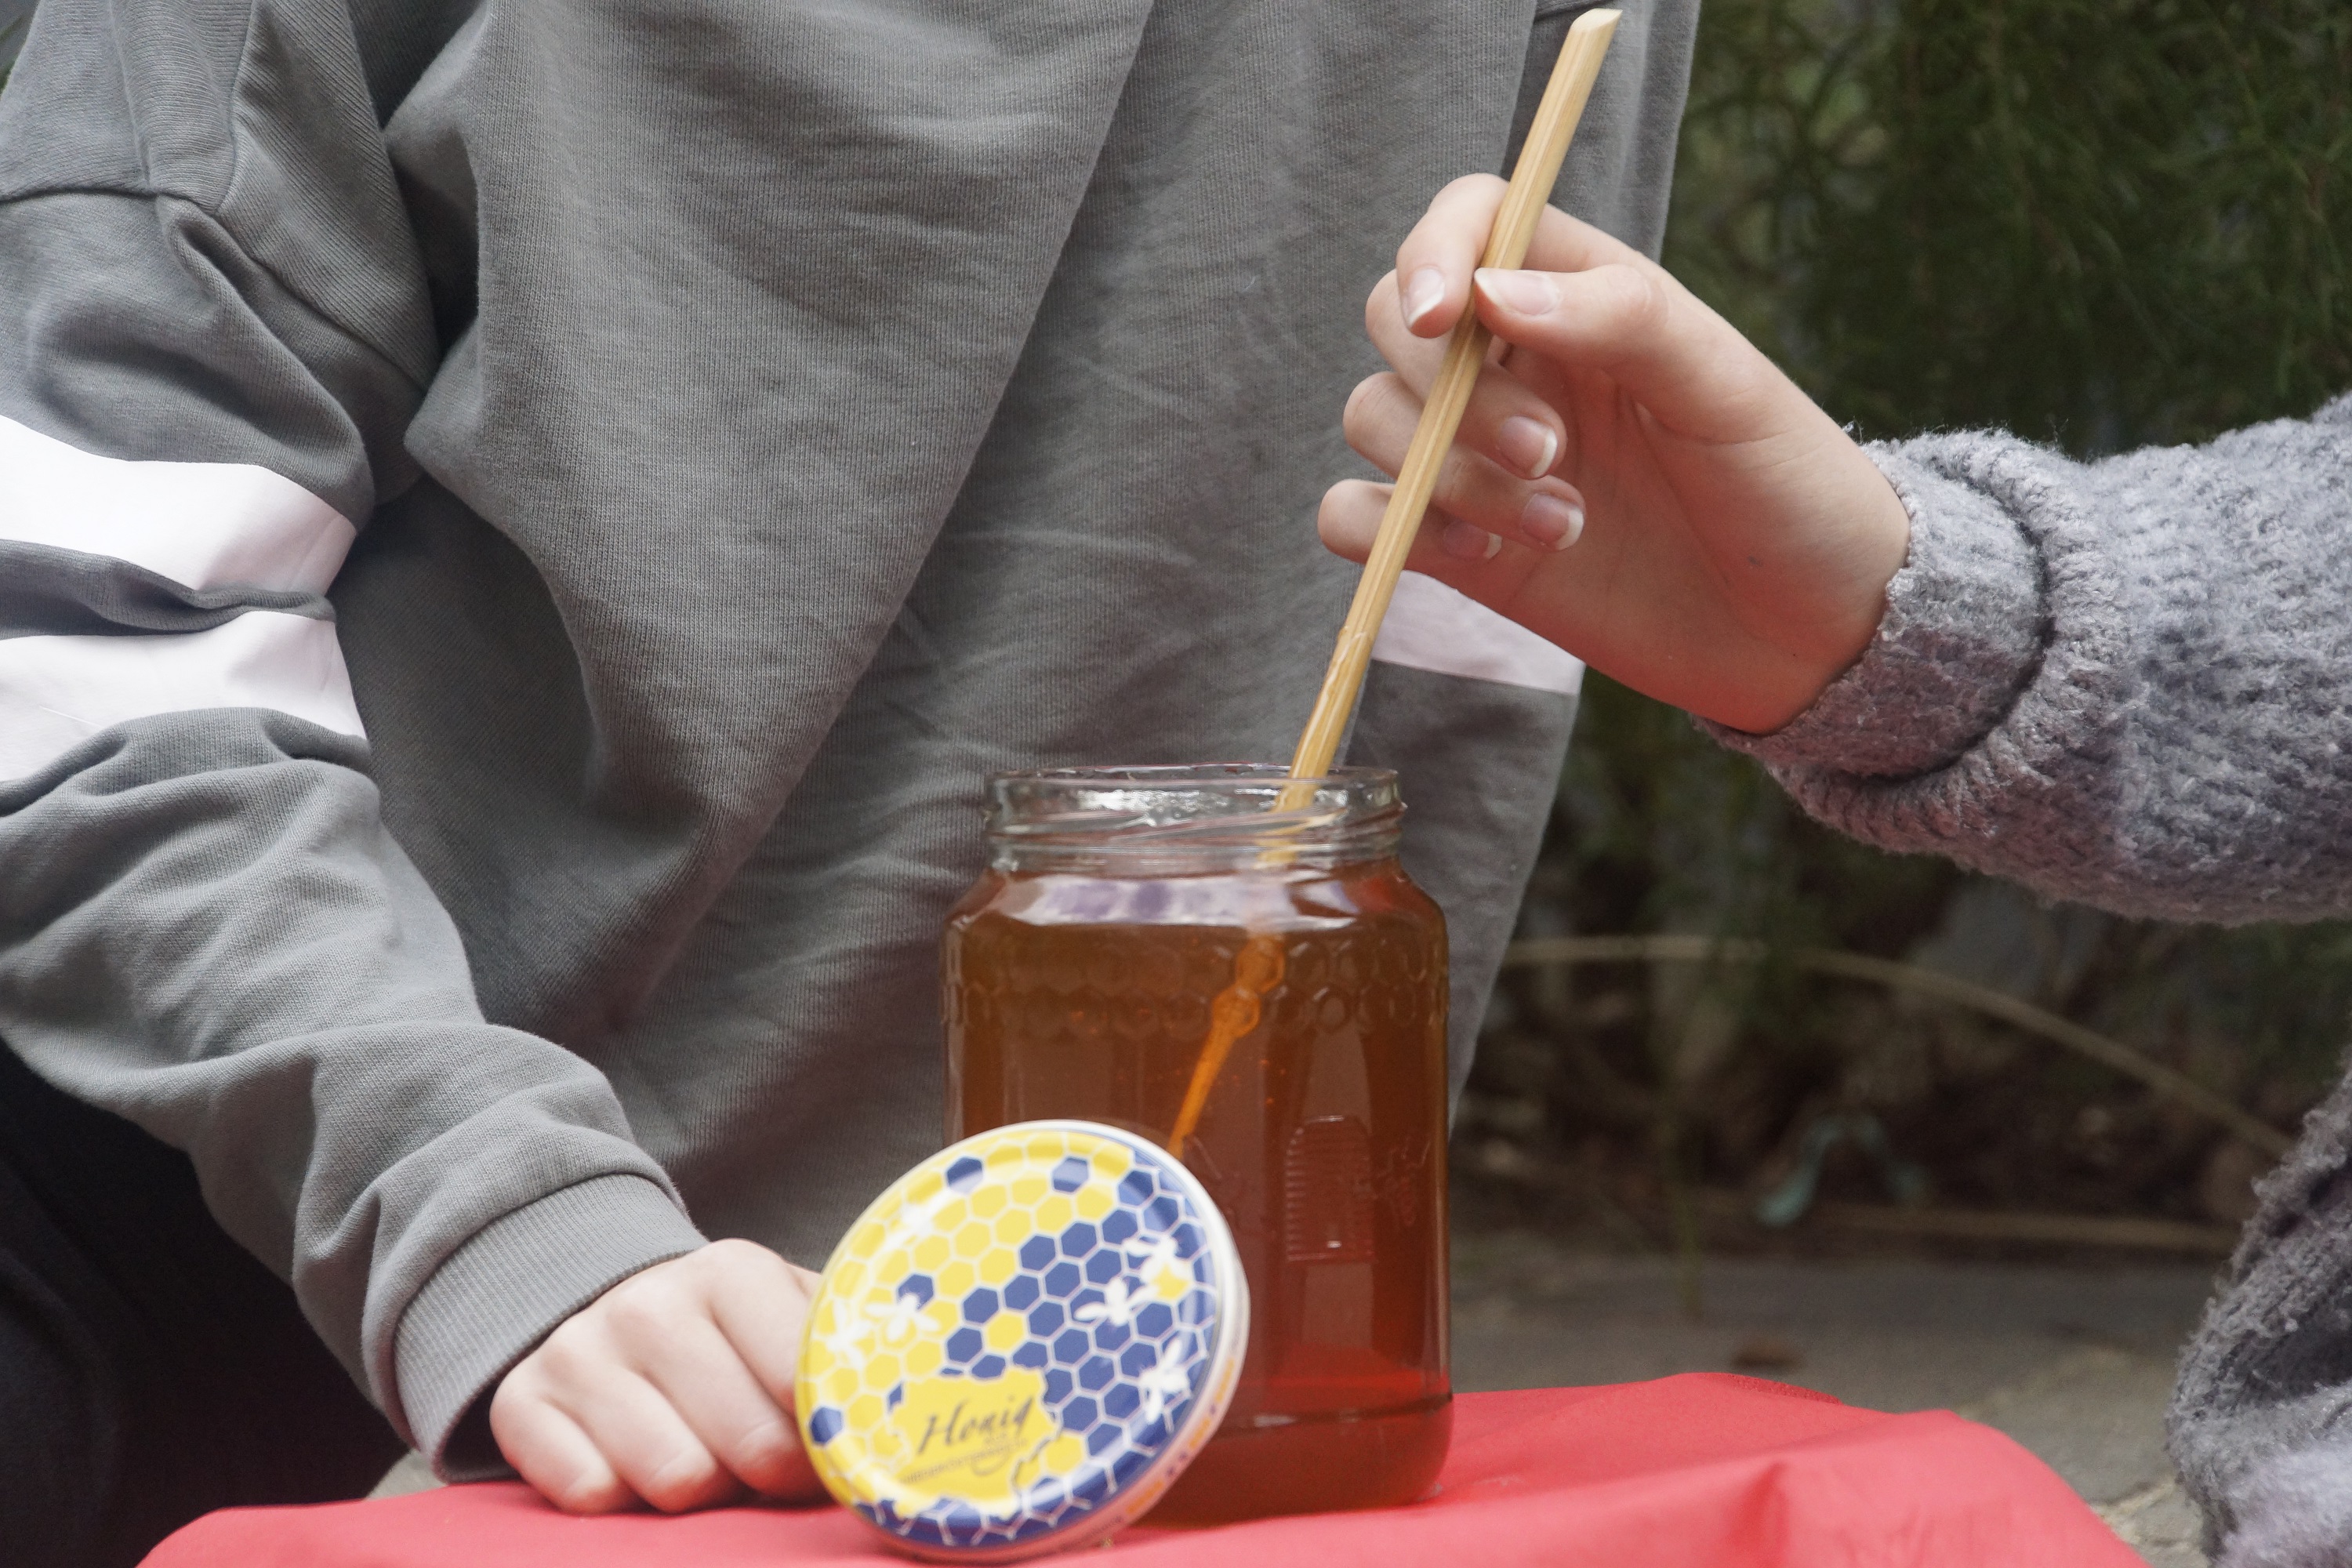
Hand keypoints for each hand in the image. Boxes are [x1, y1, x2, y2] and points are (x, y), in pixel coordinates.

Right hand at [490, 1239, 825, 1512]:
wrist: (610, 1313)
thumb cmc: (732, 1337)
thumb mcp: (793, 1318)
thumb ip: (854, 1347)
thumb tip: (923, 1402)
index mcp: (731, 1271)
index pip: (804, 1381)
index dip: (828, 1439)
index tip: (835, 1451)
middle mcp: (649, 1302)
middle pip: (747, 1448)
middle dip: (769, 1477)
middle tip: (768, 1468)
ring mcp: (578, 1350)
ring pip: (673, 1482)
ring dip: (701, 1493)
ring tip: (705, 1459)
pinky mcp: (520, 1403)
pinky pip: (592, 1498)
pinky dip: (624, 1504)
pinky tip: (634, 1465)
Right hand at [1319, 175, 1911, 733]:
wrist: (1808, 632)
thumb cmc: (1788, 489)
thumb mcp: (1727, 388)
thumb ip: (1620, 320)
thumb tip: (1487, 289)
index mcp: (1584, 298)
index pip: (1470, 222)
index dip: (1431, 251)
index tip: (1440, 319)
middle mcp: (1517, 365)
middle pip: (1394, 325)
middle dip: (1449, 391)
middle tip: (1549, 451)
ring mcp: (1480, 457)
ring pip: (1372, 420)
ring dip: (1447, 476)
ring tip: (1562, 524)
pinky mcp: (1461, 545)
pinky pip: (1355, 515)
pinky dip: (1388, 532)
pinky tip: (1484, 558)